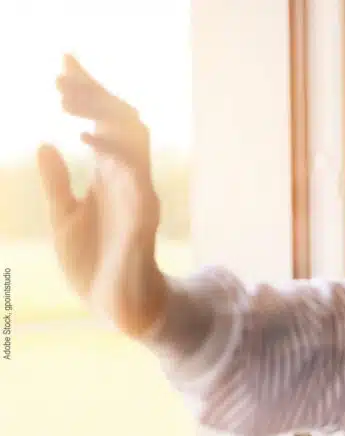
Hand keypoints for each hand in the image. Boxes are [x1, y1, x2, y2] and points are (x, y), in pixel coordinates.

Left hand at [37, 55, 166, 335]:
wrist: (116, 308)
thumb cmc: (94, 264)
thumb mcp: (64, 218)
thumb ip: (57, 183)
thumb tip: (44, 143)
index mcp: (110, 177)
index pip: (103, 122)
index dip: (88, 91)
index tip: (65, 61)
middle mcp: (128, 179)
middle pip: (122, 122)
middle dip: (94, 94)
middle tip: (60, 76)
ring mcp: (139, 195)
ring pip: (134, 140)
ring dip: (102, 114)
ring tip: (67, 99)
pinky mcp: (143, 218)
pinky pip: (136, 177)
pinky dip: (114, 154)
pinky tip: (87, 138)